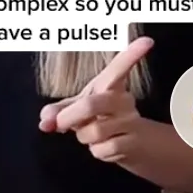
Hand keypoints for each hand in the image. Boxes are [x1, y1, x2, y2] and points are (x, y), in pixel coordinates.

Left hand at [38, 37, 153, 163]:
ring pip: (93, 132)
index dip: (132, 54)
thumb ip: (58, 111)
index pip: (120, 67)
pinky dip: (97, 151)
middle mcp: (123, 100)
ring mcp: (130, 120)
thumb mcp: (78, 109)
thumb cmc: (101, 118)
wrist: (135, 143)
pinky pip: (102, 149)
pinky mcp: (132, 142)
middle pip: (90, 105)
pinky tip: (105, 146)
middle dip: (68, 118)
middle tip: (59, 124)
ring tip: (91, 134)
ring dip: (83, 137)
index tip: (147, 41)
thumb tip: (45, 120)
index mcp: (110, 85)